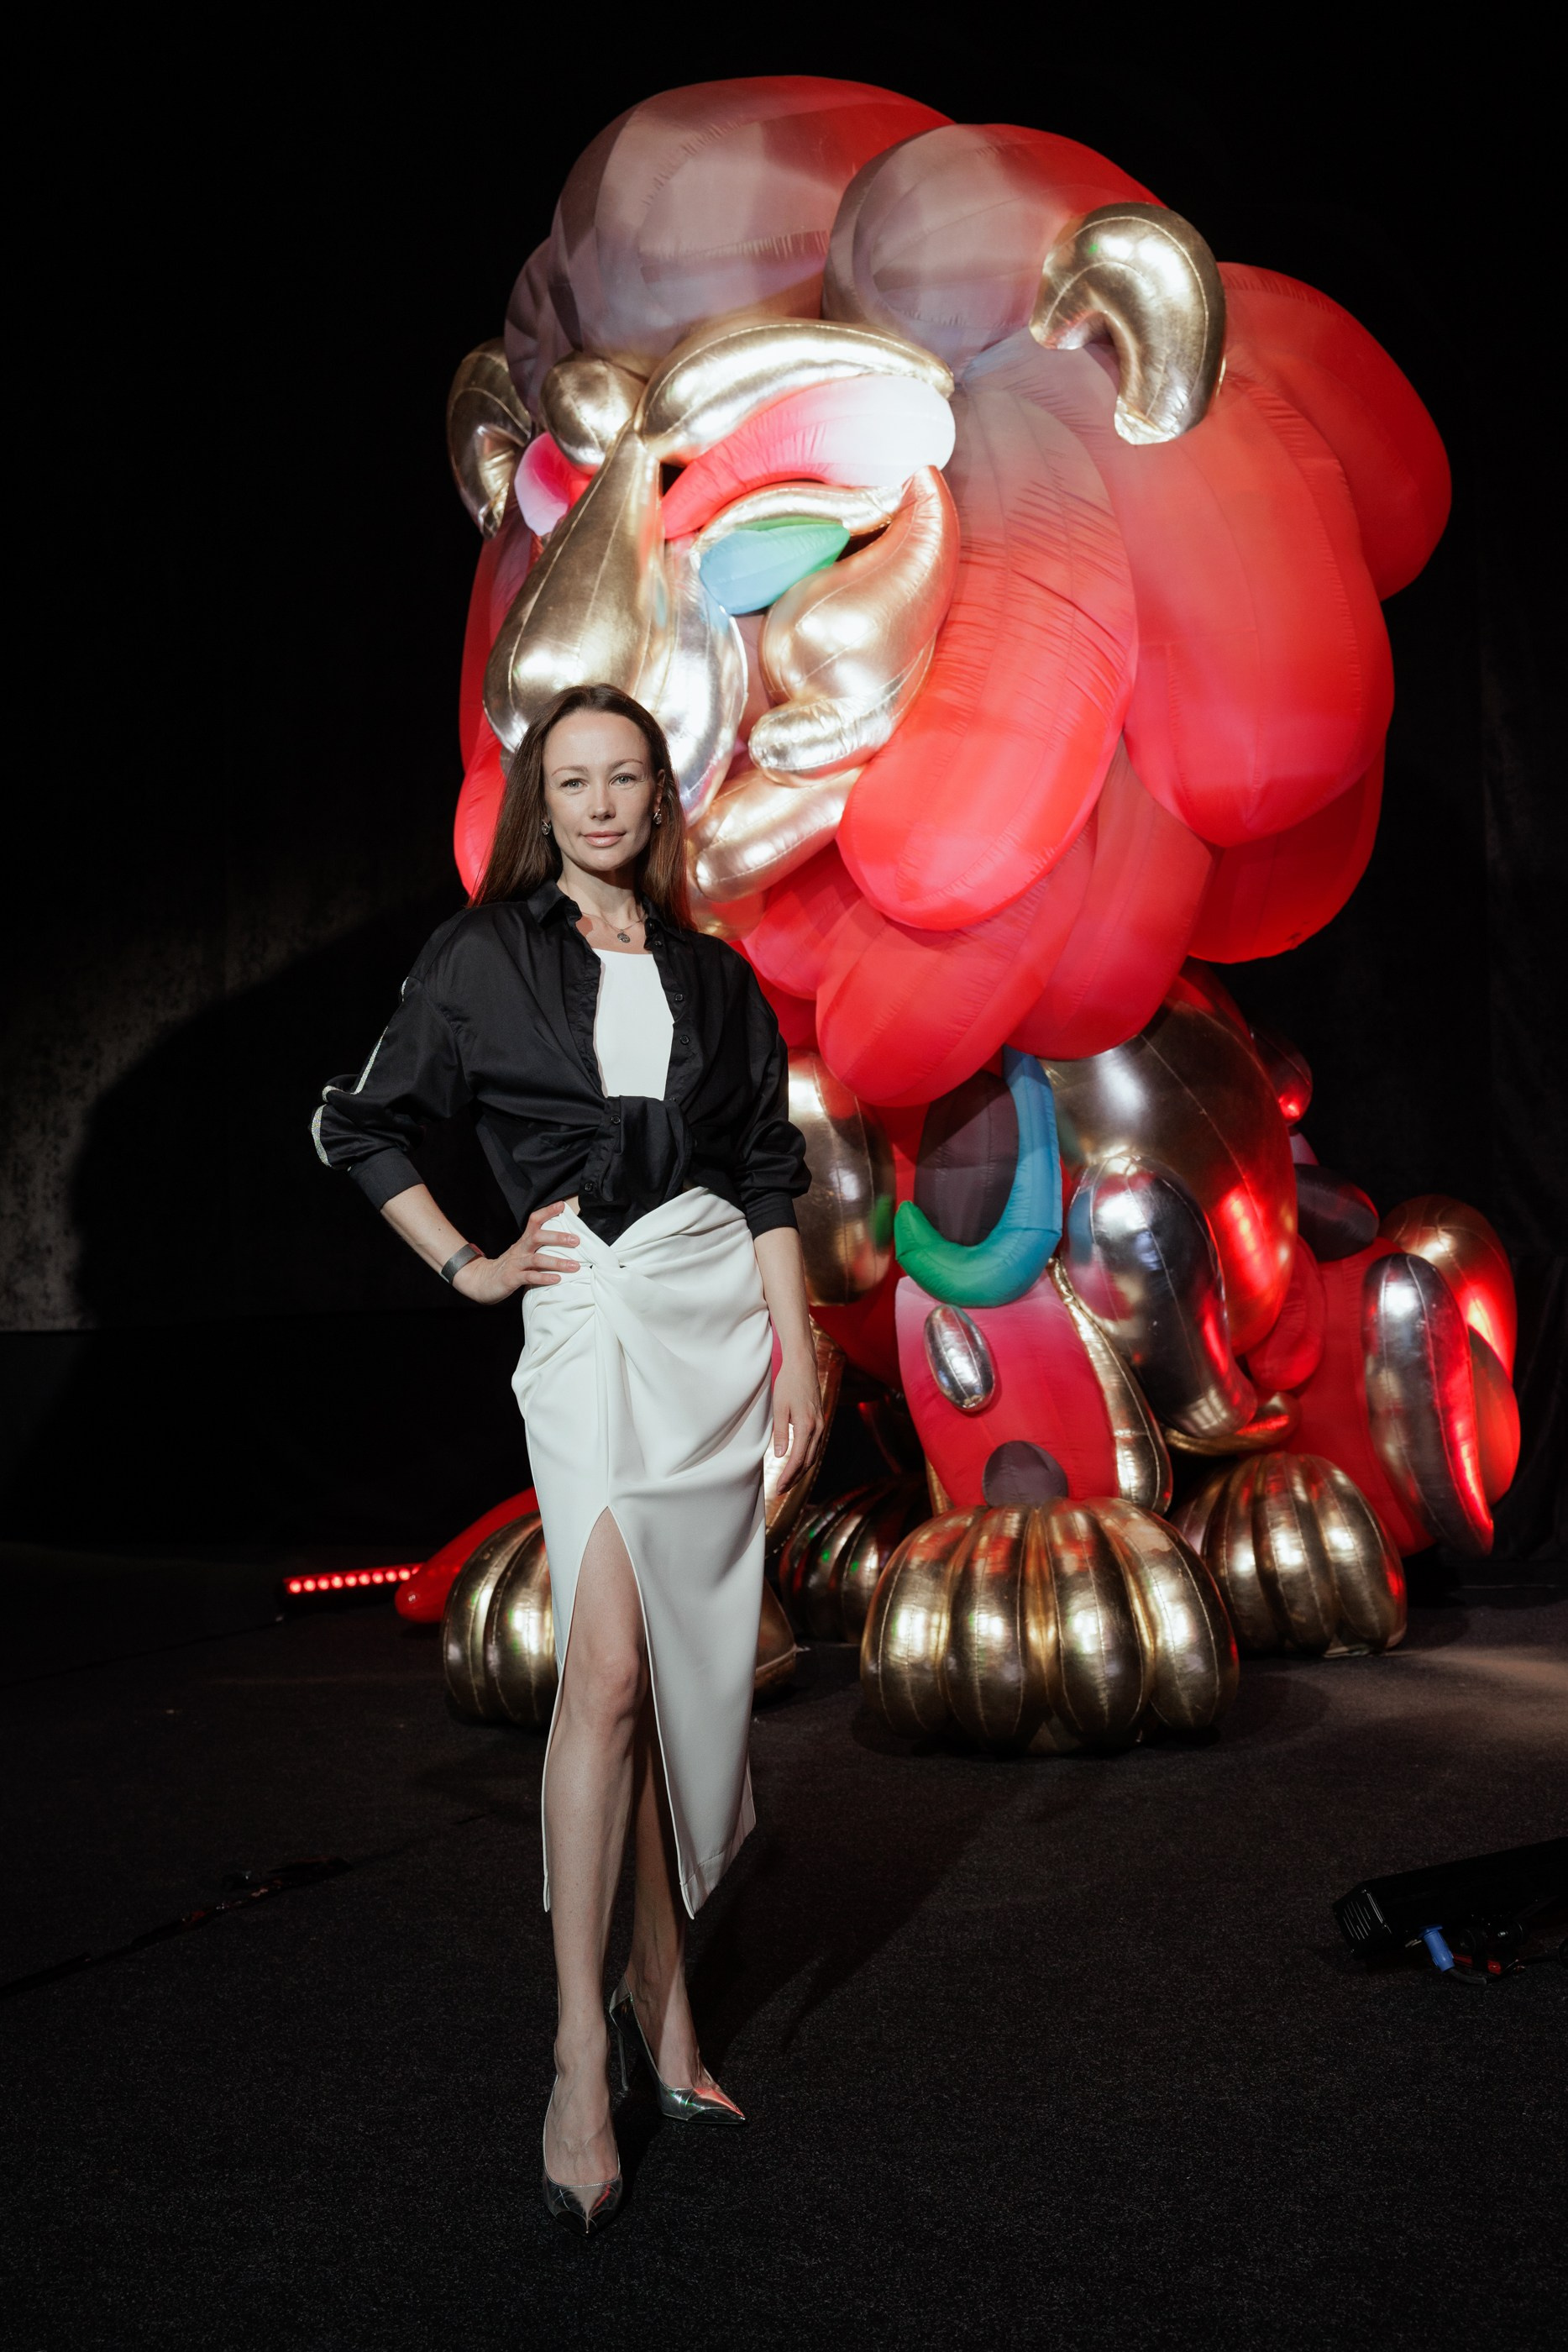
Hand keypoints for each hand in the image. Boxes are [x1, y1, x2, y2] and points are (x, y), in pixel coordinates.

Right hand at [452, 1203, 579, 1302]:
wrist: (481, 1281)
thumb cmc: (508, 1266)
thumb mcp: (522, 1253)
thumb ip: (538, 1247)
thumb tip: (563, 1241)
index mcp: (523, 1241)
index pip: (534, 1221)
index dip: (547, 1212)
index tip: (562, 1206)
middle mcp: (520, 1249)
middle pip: (538, 1237)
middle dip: (558, 1237)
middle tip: (576, 1240)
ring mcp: (515, 1263)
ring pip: (537, 1259)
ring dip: (557, 1262)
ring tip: (574, 1265)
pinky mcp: (512, 1278)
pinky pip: (529, 1277)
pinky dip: (544, 1277)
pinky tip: (557, 1279)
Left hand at [770, 1354, 824, 1492]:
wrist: (803, 1365)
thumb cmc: (788, 1384)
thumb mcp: (779, 1407)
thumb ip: (780, 1432)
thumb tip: (780, 1455)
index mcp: (806, 1425)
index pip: (798, 1459)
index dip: (789, 1476)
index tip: (779, 1487)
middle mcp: (817, 1427)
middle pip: (807, 1461)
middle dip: (795, 1478)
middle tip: (781, 1490)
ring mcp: (821, 1424)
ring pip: (813, 1455)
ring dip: (801, 1470)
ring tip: (788, 1481)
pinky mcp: (820, 1421)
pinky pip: (815, 1446)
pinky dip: (807, 1458)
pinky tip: (799, 1463)